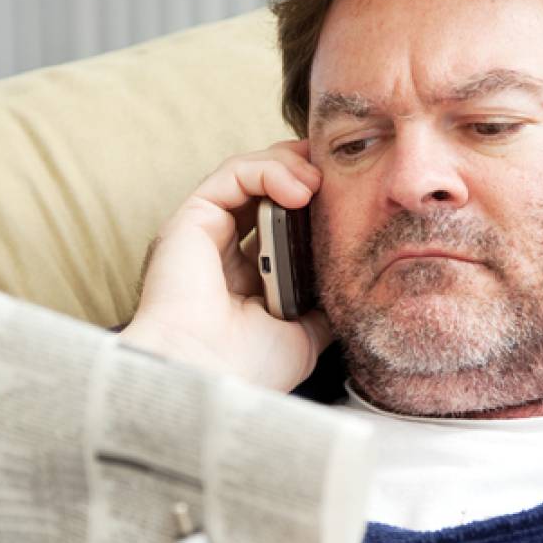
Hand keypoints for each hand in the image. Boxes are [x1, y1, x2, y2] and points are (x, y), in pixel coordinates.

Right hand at [121, 140, 332, 390]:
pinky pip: (232, 174)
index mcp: (247, 277)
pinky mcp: (190, 218)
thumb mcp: (304, 336)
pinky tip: (298, 189)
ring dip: (289, 167)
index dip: (312, 203)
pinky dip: (268, 171)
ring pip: (249, 174)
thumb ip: (322, 307)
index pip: (281, 222)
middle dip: (304, 172)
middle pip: (265, 189)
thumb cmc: (249, 366)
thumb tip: (351, 286)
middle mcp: (223, 250)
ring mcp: (205, 232)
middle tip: (340, 175)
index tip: (350, 195)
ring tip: (319, 184)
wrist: (211, 375)